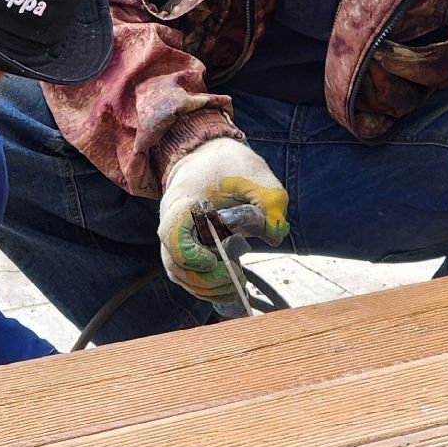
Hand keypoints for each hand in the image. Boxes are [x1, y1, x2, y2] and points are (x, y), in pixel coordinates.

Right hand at [157, 137, 289, 302]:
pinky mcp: (185, 248)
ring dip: (207, 288)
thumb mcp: (256, 176)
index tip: (215, 260)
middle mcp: (172, 224)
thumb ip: (269, 201)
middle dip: (206, 280)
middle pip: (175, 264)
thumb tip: (275, 234)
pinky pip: (188, 275)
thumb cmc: (230, 165)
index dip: (191, 255)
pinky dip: (207, 287)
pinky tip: (231, 285)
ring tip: (237, 286)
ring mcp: (175, 239)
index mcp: (183, 203)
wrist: (210, 158)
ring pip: (180, 274)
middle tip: (237, 278)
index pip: (172, 235)